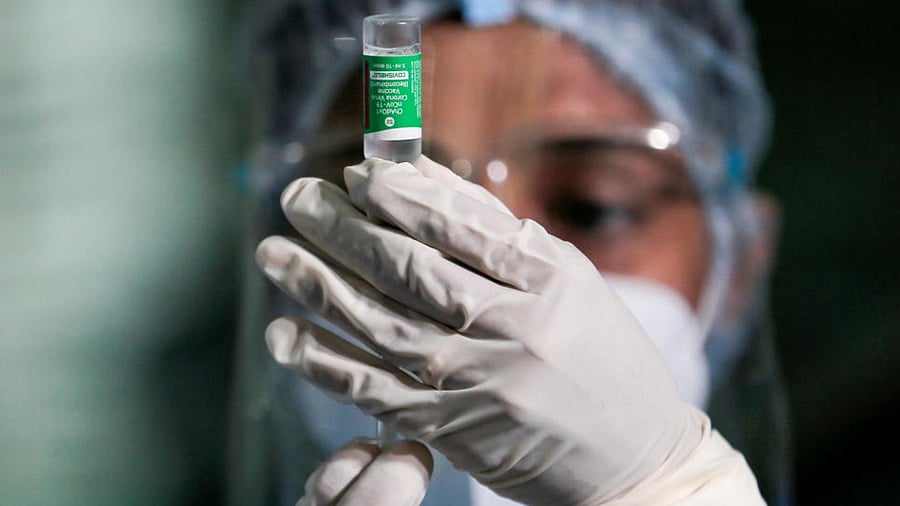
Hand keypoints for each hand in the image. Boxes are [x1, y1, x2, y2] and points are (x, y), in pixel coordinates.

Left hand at [257, 156, 763, 504]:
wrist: (635, 459)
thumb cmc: (604, 357)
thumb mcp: (569, 280)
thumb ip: (496, 231)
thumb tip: (417, 179)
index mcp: (548, 282)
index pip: (457, 227)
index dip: (398, 196)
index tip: (356, 174)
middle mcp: (511, 330)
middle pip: (408, 271)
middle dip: (342, 230)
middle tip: (297, 200)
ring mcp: (478, 384)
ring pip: (381, 327)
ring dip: (318, 288)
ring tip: (274, 254)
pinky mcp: (452, 429)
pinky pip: (376, 392)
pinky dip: (325, 363)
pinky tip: (287, 334)